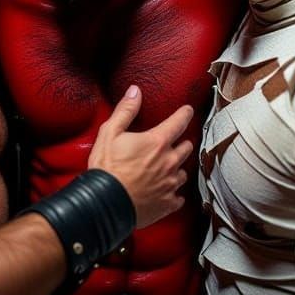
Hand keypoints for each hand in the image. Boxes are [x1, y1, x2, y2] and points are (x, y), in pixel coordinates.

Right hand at [87, 87, 193, 227]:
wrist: (105, 204)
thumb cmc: (107, 167)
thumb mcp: (110, 132)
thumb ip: (126, 110)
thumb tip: (135, 91)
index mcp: (157, 143)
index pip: (178, 122)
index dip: (185, 113)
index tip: (188, 110)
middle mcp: (169, 162)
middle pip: (186, 148)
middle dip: (182, 142)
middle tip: (176, 141)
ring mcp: (170, 184)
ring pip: (184, 172)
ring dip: (178, 167)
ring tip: (170, 167)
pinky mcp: (167, 204)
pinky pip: (178, 197)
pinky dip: (174, 193)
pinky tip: (167, 192)